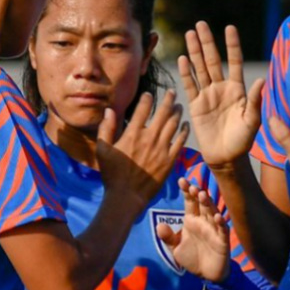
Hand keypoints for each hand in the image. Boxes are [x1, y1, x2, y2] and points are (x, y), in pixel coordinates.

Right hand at [96, 90, 185, 210]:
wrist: (127, 196)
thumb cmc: (112, 175)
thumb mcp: (103, 150)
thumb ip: (106, 128)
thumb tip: (109, 110)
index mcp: (133, 134)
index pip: (143, 109)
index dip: (148, 98)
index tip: (150, 94)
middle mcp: (149, 138)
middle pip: (163, 113)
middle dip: (168, 100)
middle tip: (171, 92)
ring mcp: (162, 149)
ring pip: (174, 125)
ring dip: (178, 113)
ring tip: (179, 106)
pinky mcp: (170, 161)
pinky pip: (180, 142)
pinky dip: (184, 131)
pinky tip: (186, 125)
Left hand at [157, 177, 231, 282]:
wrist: (206, 275)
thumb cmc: (192, 258)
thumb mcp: (176, 248)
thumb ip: (168, 237)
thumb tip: (159, 225)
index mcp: (192, 220)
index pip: (189, 202)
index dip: (186, 191)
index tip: (181, 180)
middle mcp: (203, 222)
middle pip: (201, 204)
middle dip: (197, 194)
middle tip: (192, 185)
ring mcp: (214, 229)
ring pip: (212, 213)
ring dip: (208, 204)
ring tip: (203, 195)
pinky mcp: (222, 240)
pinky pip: (222, 230)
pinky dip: (221, 223)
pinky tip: (218, 217)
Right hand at [180, 23, 263, 169]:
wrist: (226, 158)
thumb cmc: (244, 140)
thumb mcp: (252, 120)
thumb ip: (255, 100)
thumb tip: (261, 80)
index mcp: (238, 89)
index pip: (235, 62)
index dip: (232, 45)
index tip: (230, 27)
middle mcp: (222, 88)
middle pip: (213, 60)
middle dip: (207, 42)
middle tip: (201, 24)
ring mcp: (208, 95)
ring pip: (200, 69)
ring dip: (194, 52)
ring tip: (189, 34)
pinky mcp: (196, 106)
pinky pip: (190, 85)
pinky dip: (186, 72)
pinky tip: (183, 58)